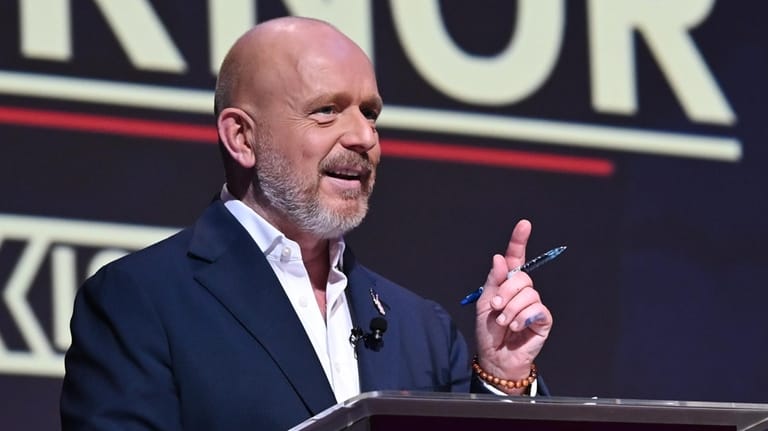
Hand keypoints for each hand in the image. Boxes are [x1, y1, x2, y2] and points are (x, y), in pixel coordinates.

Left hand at [474, 219, 552, 393]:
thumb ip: (493, 281)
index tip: (524, 225)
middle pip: (521, 277)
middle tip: (495, 307)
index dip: (519, 241)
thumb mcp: (485, 303)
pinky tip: (516, 327)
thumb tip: (500, 258)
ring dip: (511, 309)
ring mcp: (534, 304)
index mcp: (506, 283)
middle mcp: (522, 290)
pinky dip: (522, 317)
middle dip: (505, 292)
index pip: (515, 258)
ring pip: (528, 293)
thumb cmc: (489, 331)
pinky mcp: (543, 318)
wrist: (496, 357)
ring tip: (503, 322)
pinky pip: (536, 309)